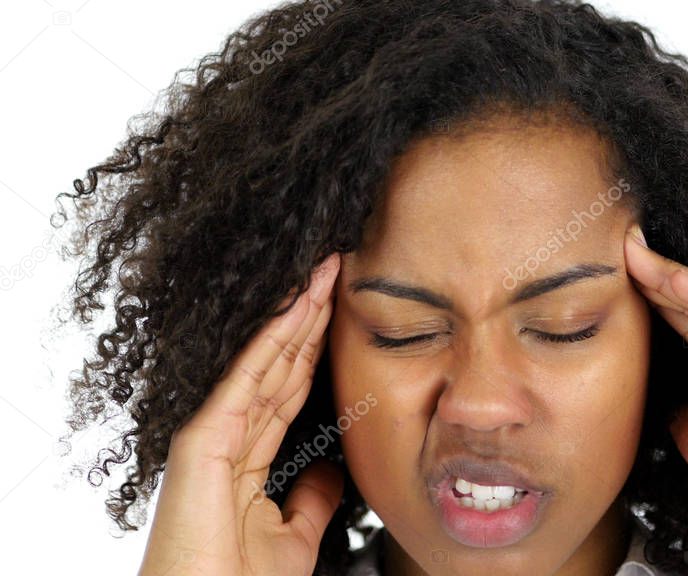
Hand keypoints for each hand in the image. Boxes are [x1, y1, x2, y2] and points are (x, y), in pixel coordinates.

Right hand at [138, 253, 343, 575]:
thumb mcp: (295, 536)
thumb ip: (311, 498)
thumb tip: (331, 469)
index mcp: (247, 457)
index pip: (290, 387)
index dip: (316, 347)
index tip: (342, 308)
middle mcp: (228, 438)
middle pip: (279, 365)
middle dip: (310, 317)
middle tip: (336, 269)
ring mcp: (213, 436)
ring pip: (264, 362)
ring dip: (296, 315)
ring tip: (324, 271)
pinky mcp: (202, 441)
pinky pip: (246, 380)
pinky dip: (271, 341)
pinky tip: (296, 306)